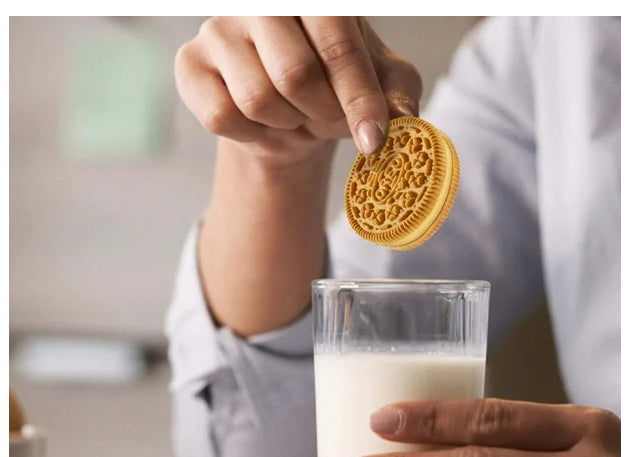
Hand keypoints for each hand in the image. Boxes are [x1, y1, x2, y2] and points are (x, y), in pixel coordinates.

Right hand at [174, 17, 421, 162]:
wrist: (285, 113)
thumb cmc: (333, 89)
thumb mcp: (379, 87)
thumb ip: (396, 95)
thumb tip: (403, 119)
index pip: (338, 45)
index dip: (358, 99)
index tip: (373, 139)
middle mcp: (261, 0)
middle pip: (293, 73)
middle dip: (320, 113)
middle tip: (325, 117)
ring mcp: (218, 28)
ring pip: (257, 99)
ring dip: (285, 123)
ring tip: (292, 114)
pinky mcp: (189, 64)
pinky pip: (221, 116)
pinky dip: (250, 134)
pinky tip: (259, 123)